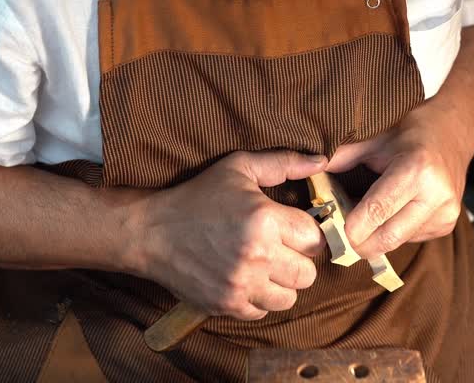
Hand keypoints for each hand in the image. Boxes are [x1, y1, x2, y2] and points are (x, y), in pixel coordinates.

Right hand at [137, 150, 326, 319]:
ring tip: (264, 266)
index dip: (306, 233)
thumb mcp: (239, 168)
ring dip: (281, 283)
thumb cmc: (199, 196)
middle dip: (297, 260)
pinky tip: (245, 279)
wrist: (152, 232)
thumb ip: (283, 163)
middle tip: (279, 249)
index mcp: (265, 220)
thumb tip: (321, 162)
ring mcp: (242, 285)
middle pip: (308, 273)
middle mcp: (258, 256)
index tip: (292, 229)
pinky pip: (263, 312)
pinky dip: (258, 299)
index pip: (314, 238)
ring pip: (289, 298)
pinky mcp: (227, 305)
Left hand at [327, 104, 473, 258]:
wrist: (453, 133)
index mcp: (417, 170)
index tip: (330, 230)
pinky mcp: (447, 226)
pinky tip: (390, 213)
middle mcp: (436, 196)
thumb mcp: (376, 138)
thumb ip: (343, 156)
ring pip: (397, 242)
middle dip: (359, 242)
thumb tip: (311, 171)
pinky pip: (410, 239)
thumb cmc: (411, 132)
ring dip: (375, 237)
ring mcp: (446, 214)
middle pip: (388, 237)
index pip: (377, 211)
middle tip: (338, 236)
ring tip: (363, 218)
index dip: (350, 227)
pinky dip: (393, 232)